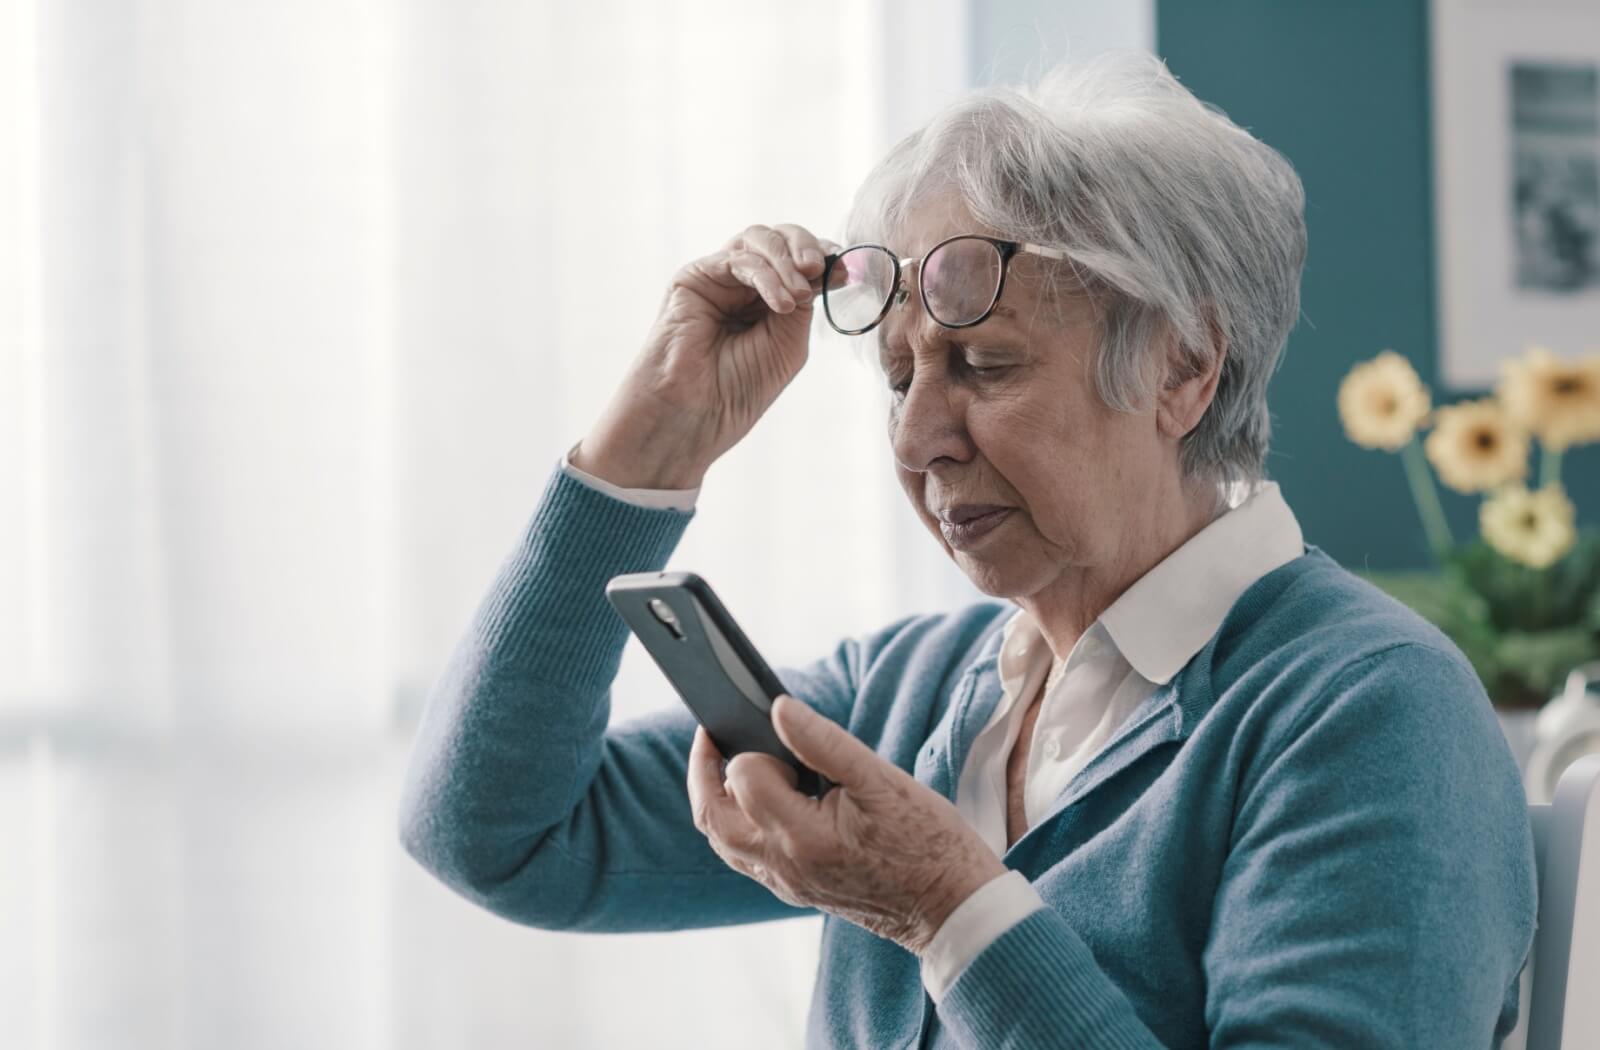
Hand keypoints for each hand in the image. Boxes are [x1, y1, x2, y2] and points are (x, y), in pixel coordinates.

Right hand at [573, 224, 838, 489]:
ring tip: (800, 293)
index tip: (845, 269)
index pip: (798, 260)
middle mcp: (742, 285)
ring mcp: (718, 278)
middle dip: (806, 247)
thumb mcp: (789, 343)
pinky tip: (782, 303)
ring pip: (758, 239)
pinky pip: (737, 259)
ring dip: (787, 260)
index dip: (822, 256)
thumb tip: (823, 266)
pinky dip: (766, 275)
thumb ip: (803, 303)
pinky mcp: (694, 277)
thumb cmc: (738, 389)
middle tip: (820, 268)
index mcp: (767, 301)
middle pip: (780, 239)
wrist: (694, 414)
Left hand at [686, 695, 1008, 956]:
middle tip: (712, 734)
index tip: (773, 724)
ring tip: (729, 760)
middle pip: (712, 817)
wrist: (951, 908)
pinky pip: (745, 858)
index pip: (743, 778)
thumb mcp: (881, 780)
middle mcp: (784, 865)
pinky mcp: (795, 891)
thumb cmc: (927, 841)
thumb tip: (778, 707)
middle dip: (703, 772)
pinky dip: (737, 825)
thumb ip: (824, 742)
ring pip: (723, 842)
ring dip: (716, 800)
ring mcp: (786, 883)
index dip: (755, 747)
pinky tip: (759, 799)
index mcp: (802, 836)